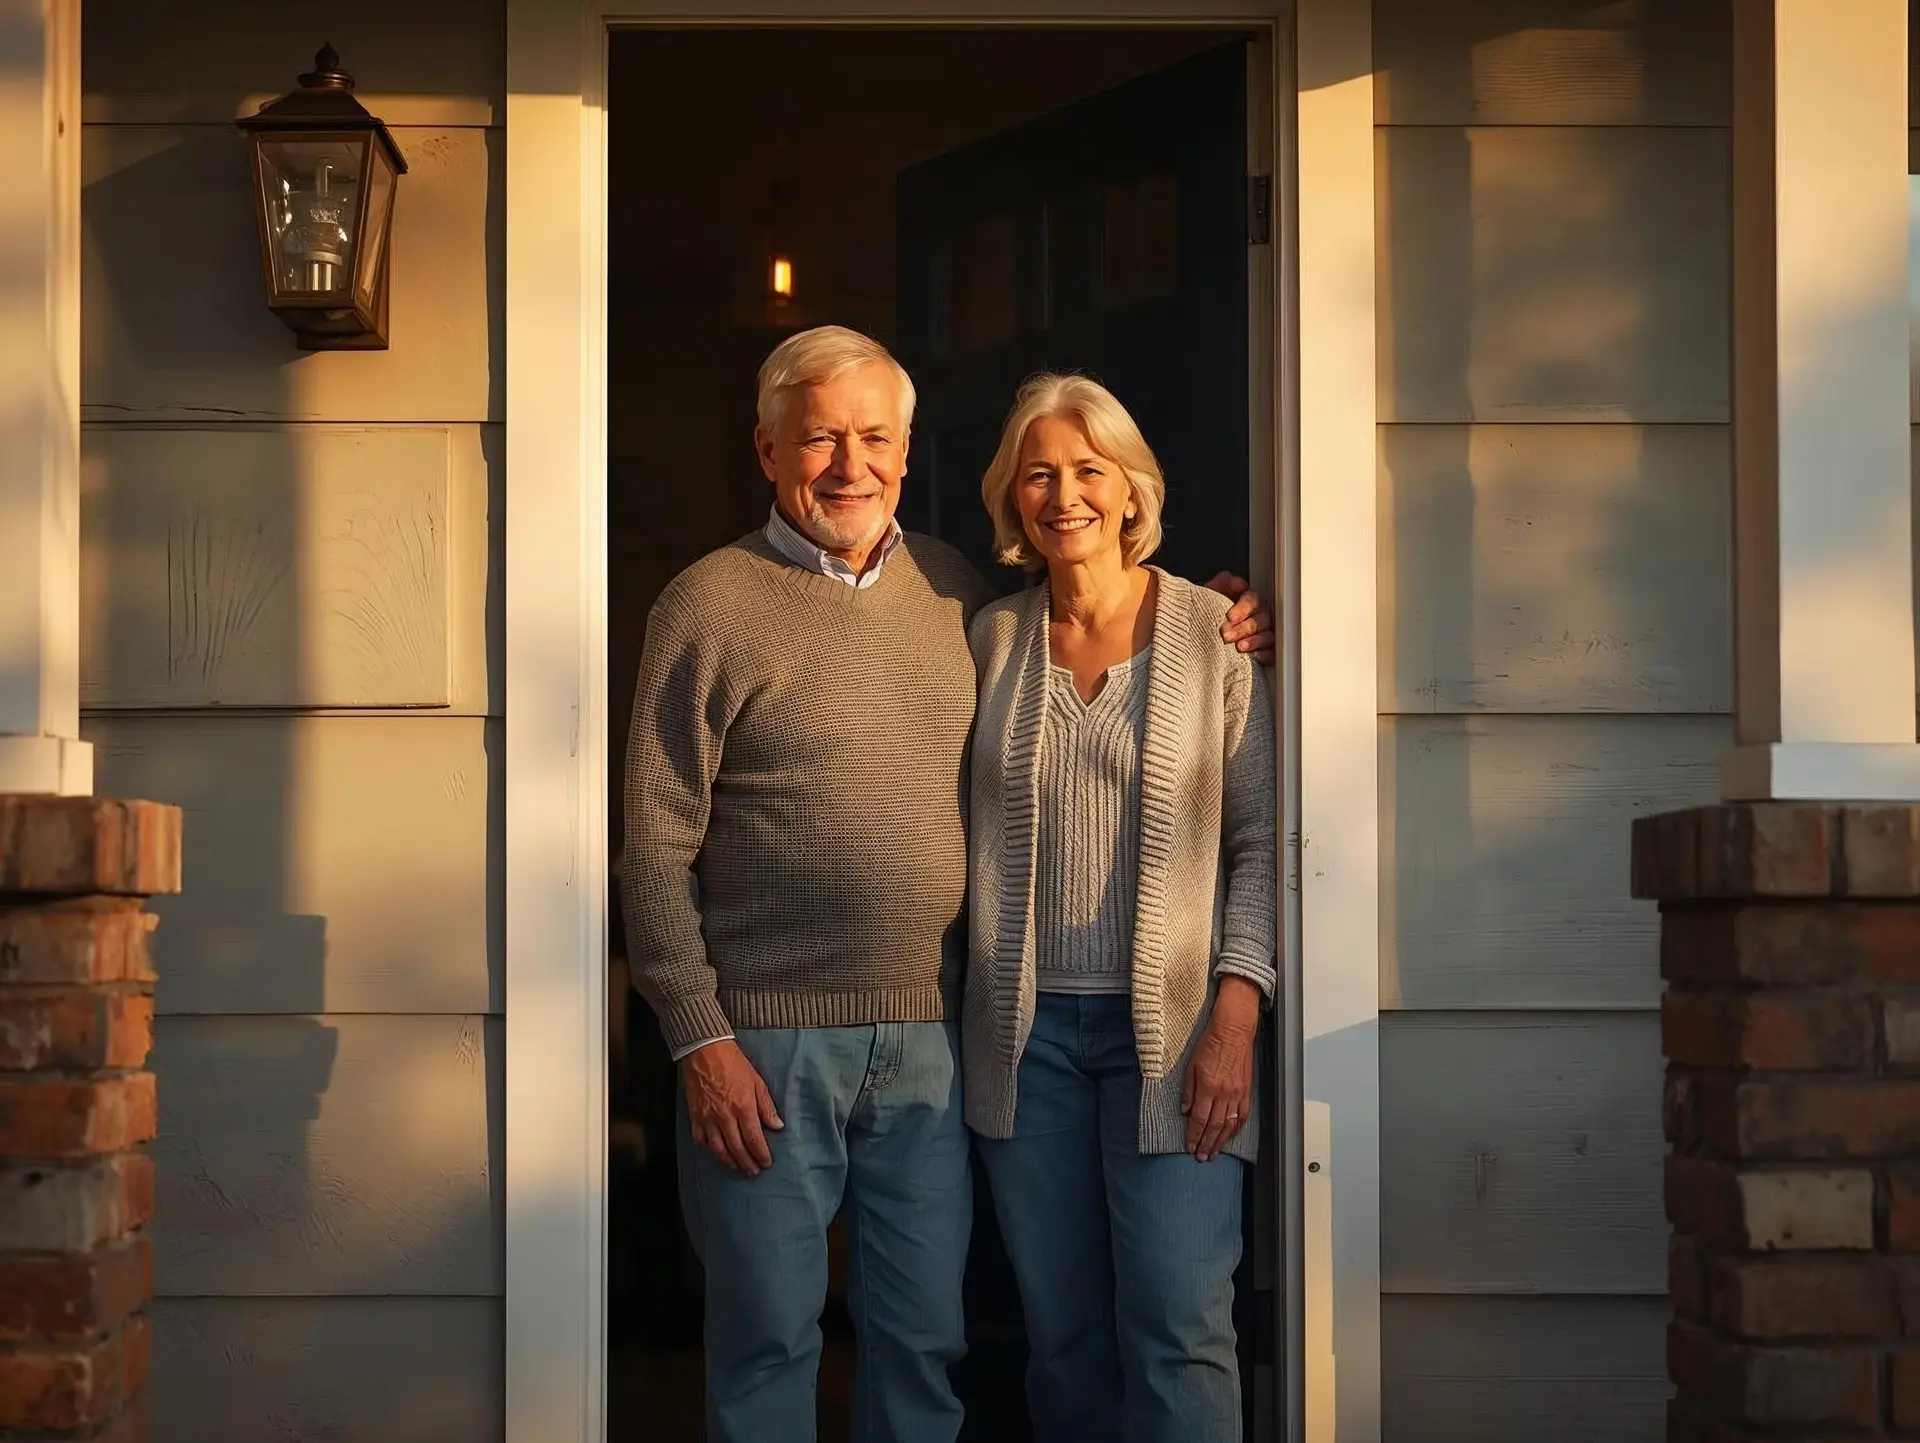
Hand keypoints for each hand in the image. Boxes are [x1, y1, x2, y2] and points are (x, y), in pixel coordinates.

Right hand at [681, 1040, 782, 1174]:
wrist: (704, 1051)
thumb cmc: (733, 1063)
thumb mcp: (757, 1081)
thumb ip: (767, 1106)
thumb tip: (777, 1126)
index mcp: (743, 1107)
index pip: (754, 1139)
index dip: (761, 1154)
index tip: (767, 1162)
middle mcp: (725, 1116)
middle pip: (738, 1148)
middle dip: (747, 1163)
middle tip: (754, 1171)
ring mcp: (708, 1118)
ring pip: (719, 1149)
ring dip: (730, 1161)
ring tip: (738, 1167)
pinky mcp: (695, 1116)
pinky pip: (701, 1140)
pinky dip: (710, 1150)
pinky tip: (717, 1153)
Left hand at [1181, 976, 1260, 1160]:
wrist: (1233, 1029)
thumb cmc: (1211, 1042)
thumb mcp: (1190, 1065)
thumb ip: (1188, 1090)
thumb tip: (1184, 1110)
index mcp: (1208, 1087)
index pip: (1198, 1119)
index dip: (1193, 1135)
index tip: (1189, 1146)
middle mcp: (1224, 1093)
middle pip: (1214, 1126)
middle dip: (1206, 1144)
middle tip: (1201, 1157)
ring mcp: (1237, 1093)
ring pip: (1229, 1125)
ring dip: (1221, 1141)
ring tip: (1214, 1153)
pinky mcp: (1246, 1090)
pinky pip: (1242, 1115)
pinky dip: (1236, 1129)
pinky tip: (1230, 1136)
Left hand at [1205, 572, 1276, 665]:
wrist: (1202, 628)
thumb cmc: (1210, 609)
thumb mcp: (1212, 592)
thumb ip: (1224, 583)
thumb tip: (1237, 583)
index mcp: (1250, 600)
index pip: (1253, 600)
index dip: (1242, 608)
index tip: (1229, 617)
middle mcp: (1260, 615)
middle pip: (1260, 620)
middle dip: (1243, 628)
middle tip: (1226, 634)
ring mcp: (1264, 633)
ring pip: (1267, 636)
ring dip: (1254, 641)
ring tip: (1239, 646)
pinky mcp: (1264, 649)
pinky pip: (1271, 652)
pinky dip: (1264, 654)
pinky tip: (1254, 656)